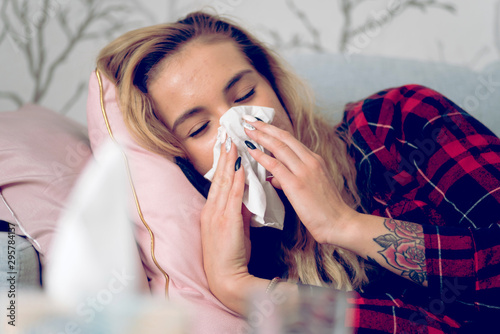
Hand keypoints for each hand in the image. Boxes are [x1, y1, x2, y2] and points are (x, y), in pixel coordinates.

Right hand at [200, 138, 252, 304]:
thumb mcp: (235, 229)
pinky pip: (232, 195)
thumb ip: (240, 211)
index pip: (217, 182)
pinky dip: (236, 179)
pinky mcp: (226, 221)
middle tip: (227, 134)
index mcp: (212, 211)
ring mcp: (217, 214)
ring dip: (229, 161)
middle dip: (223, 155)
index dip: (222, 163)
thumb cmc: (230, 256)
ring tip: (233, 142)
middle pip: (218, 177)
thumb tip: (248, 196)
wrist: (225, 278)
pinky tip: (240, 166)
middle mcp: (211, 209)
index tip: (227, 146)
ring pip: (224, 182)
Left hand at [244, 120, 358, 244]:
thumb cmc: (326, 209)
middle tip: (248, 119)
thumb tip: (276, 178)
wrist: (339, 223)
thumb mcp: (311, 187)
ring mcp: (304, 171)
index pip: (290, 139)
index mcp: (314, 160)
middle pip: (283, 137)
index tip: (259, 123)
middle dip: (264, 126)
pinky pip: (275, 165)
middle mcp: (310, 161)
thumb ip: (292, 179)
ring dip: (260, 136)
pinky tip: (251, 150)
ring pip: (278, 147)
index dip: (273, 130)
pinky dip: (261, 156)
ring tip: (246, 129)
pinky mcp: (296, 184)